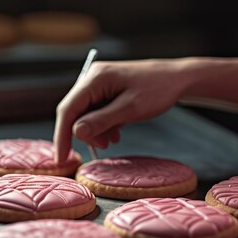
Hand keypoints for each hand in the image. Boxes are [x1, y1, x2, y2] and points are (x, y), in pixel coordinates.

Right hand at [53, 59, 187, 162]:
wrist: (176, 79)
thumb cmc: (157, 90)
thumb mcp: (129, 109)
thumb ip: (101, 121)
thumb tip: (75, 132)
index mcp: (95, 78)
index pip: (68, 109)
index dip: (62, 135)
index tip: (61, 158)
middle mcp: (93, 78)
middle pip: (75, 112)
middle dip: (85, 133)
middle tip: (103, 147)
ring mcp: (100, 84)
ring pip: (86, 114)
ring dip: (96, 131)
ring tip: (113, 139)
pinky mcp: (107, 90)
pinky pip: (97, 111)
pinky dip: (103, 125)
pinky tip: (116, 132)